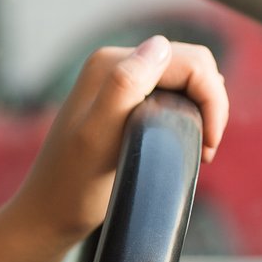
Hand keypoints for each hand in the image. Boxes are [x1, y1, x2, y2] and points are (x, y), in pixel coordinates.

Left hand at [4, 35, 227, 243]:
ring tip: (198, 149)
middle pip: (192, 66)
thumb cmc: (73, 186)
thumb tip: (160, 46)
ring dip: (203, 110)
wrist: (50, 214)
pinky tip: (185, 142)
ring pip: (186, 80)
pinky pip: (174, 94)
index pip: (190, 62)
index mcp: (111, 63)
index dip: (211, 99)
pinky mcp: (126, 101)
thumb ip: (124, 87)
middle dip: (211, 103)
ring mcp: (120, 82)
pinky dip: (190, 114)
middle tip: (206, 149)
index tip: (208, 144)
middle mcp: (115, 64)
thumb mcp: (98, 137)